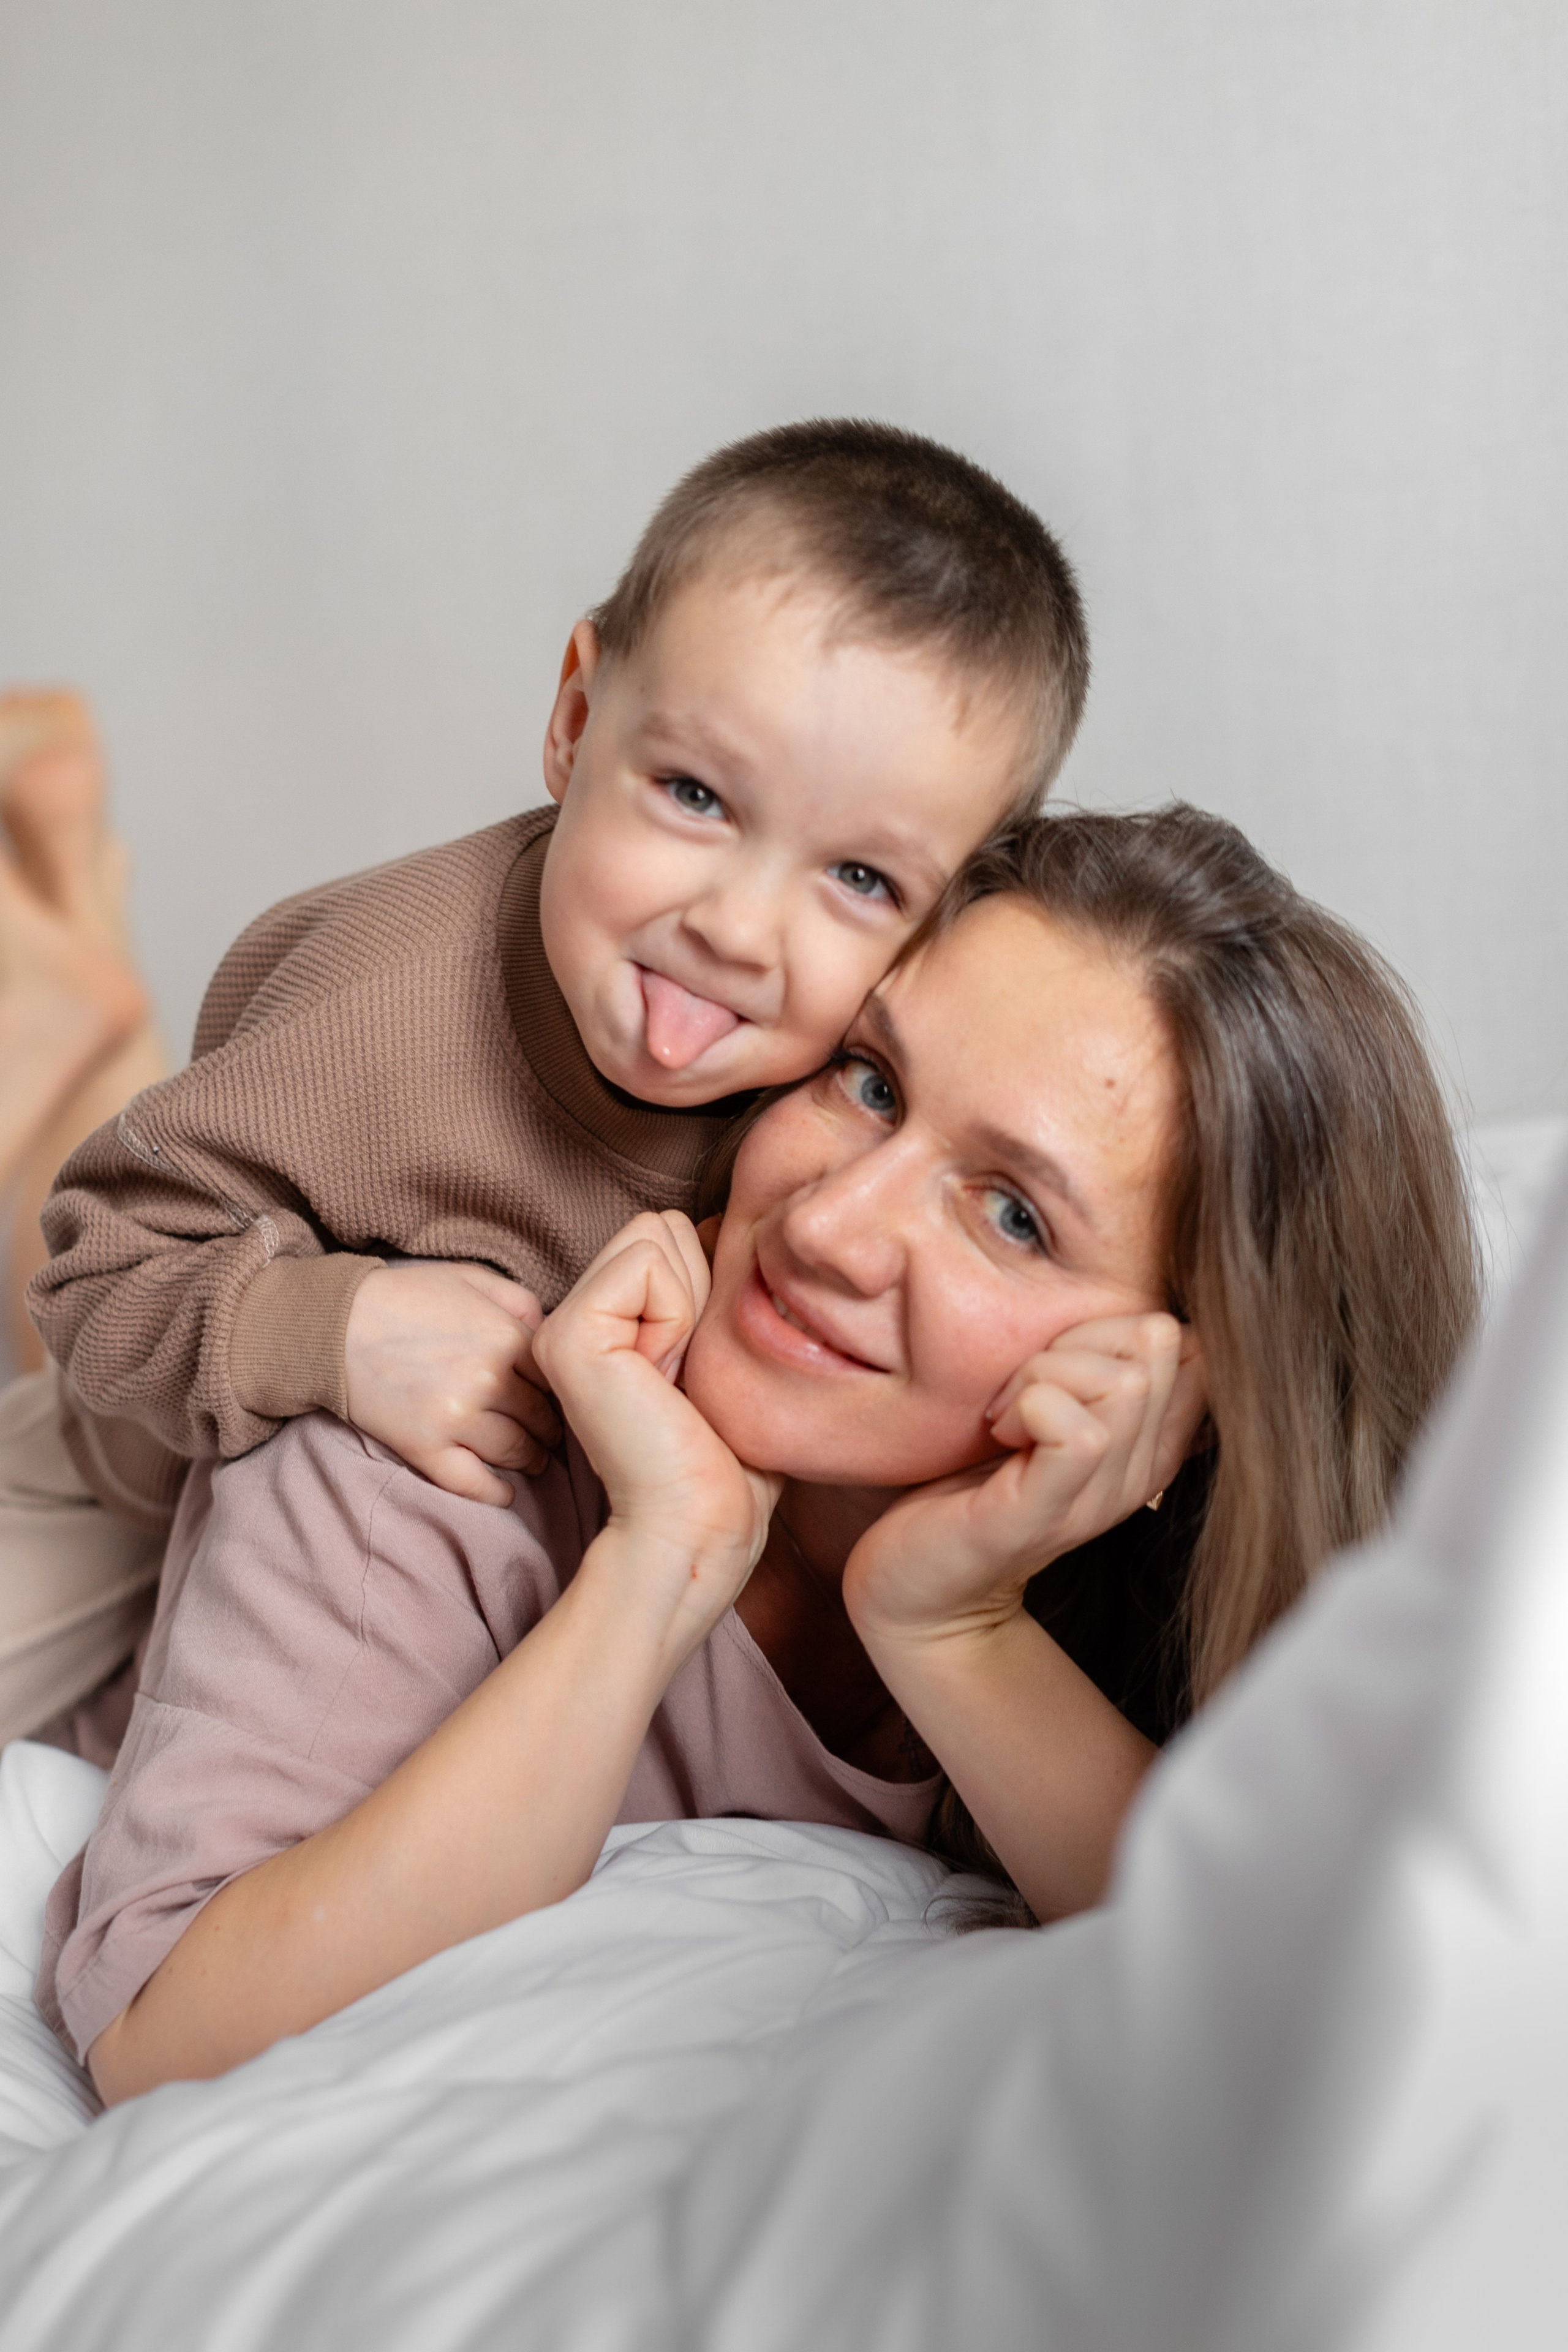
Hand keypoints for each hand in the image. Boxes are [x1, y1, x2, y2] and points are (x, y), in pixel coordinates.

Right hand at [343, 1261, 561, 1504]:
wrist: (336, 1323)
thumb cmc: (406, 1296)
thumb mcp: (472, 1278)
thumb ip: (520, 1301)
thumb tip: (552, 1332)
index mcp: (505, 1337)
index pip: (557, 1379)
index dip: (562, 1391)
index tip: (562, 1399)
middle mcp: (488, 1381)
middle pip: (541, 1419)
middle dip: (550, 1428)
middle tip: (552, 1434)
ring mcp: (456, 1418)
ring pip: (516, 1452)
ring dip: (531, 1459)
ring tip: (534, 1459)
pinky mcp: (424, 1447)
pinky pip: (473, 1483)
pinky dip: (496, 1493)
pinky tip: (506, 1493)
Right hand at [532, 1212, 779, 1649]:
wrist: (704, 1521)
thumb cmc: (729, 1455)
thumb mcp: (722, 1349)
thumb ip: (708, 1287)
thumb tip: (715, 1224)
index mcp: (605, 1324)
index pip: (666, 1233)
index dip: (706, 1288)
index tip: (699, 1369)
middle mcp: (573, 1319)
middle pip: (659, 1223)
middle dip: (696, 1286)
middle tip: (686, 1372)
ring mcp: (561, 1324)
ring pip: (654, 1231)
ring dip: (689, 1301)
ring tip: (674, 1375)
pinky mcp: (567, 1335)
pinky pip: (647, 1264)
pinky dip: (676, 1314)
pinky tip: (662, 1376)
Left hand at [844, 1313, 1205, 1650]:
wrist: (922, 1584)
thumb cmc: (975, 1478)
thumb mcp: (1046, 1405)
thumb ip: (1092, 1363)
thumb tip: (1135, 1312)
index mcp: (1151, 1442)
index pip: (1192, 1339)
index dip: (1118, 1326)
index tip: (1058, 1365)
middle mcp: (1141, 1471)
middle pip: (1157, 1342)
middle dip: (1074, 1343)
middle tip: (1019, 1391)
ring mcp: (1098, 1498)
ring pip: (1123, 1381)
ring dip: (1043, 1375)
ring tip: (1004, 1417)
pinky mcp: (1043, 1516)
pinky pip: (1079, 1433)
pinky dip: (1029, 1406)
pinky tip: (1001, 1433)